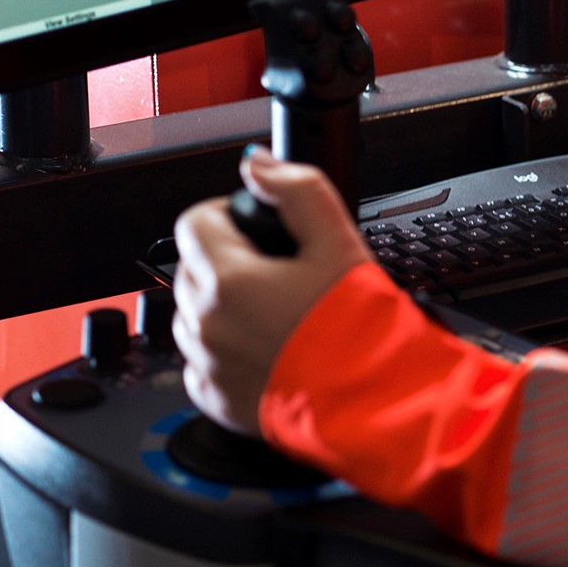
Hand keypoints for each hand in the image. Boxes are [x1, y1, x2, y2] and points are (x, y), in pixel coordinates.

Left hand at [172, 151, 371, 434]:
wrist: (375, 402)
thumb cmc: (362, 330)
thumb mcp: (340, 243)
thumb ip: (297, 191)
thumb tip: (258, 164)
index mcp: (228, 280)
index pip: (194, 222)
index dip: (230, 215)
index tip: (260, 229)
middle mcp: (204, 324)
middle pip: (192, 267)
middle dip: (229, 261)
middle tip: (281, 274)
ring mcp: (206, 364)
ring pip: (193, 315)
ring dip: (223, 306)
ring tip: (278, 314)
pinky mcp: (215, 399)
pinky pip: (202, 361)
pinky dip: (226, 350)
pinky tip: (271, 348)